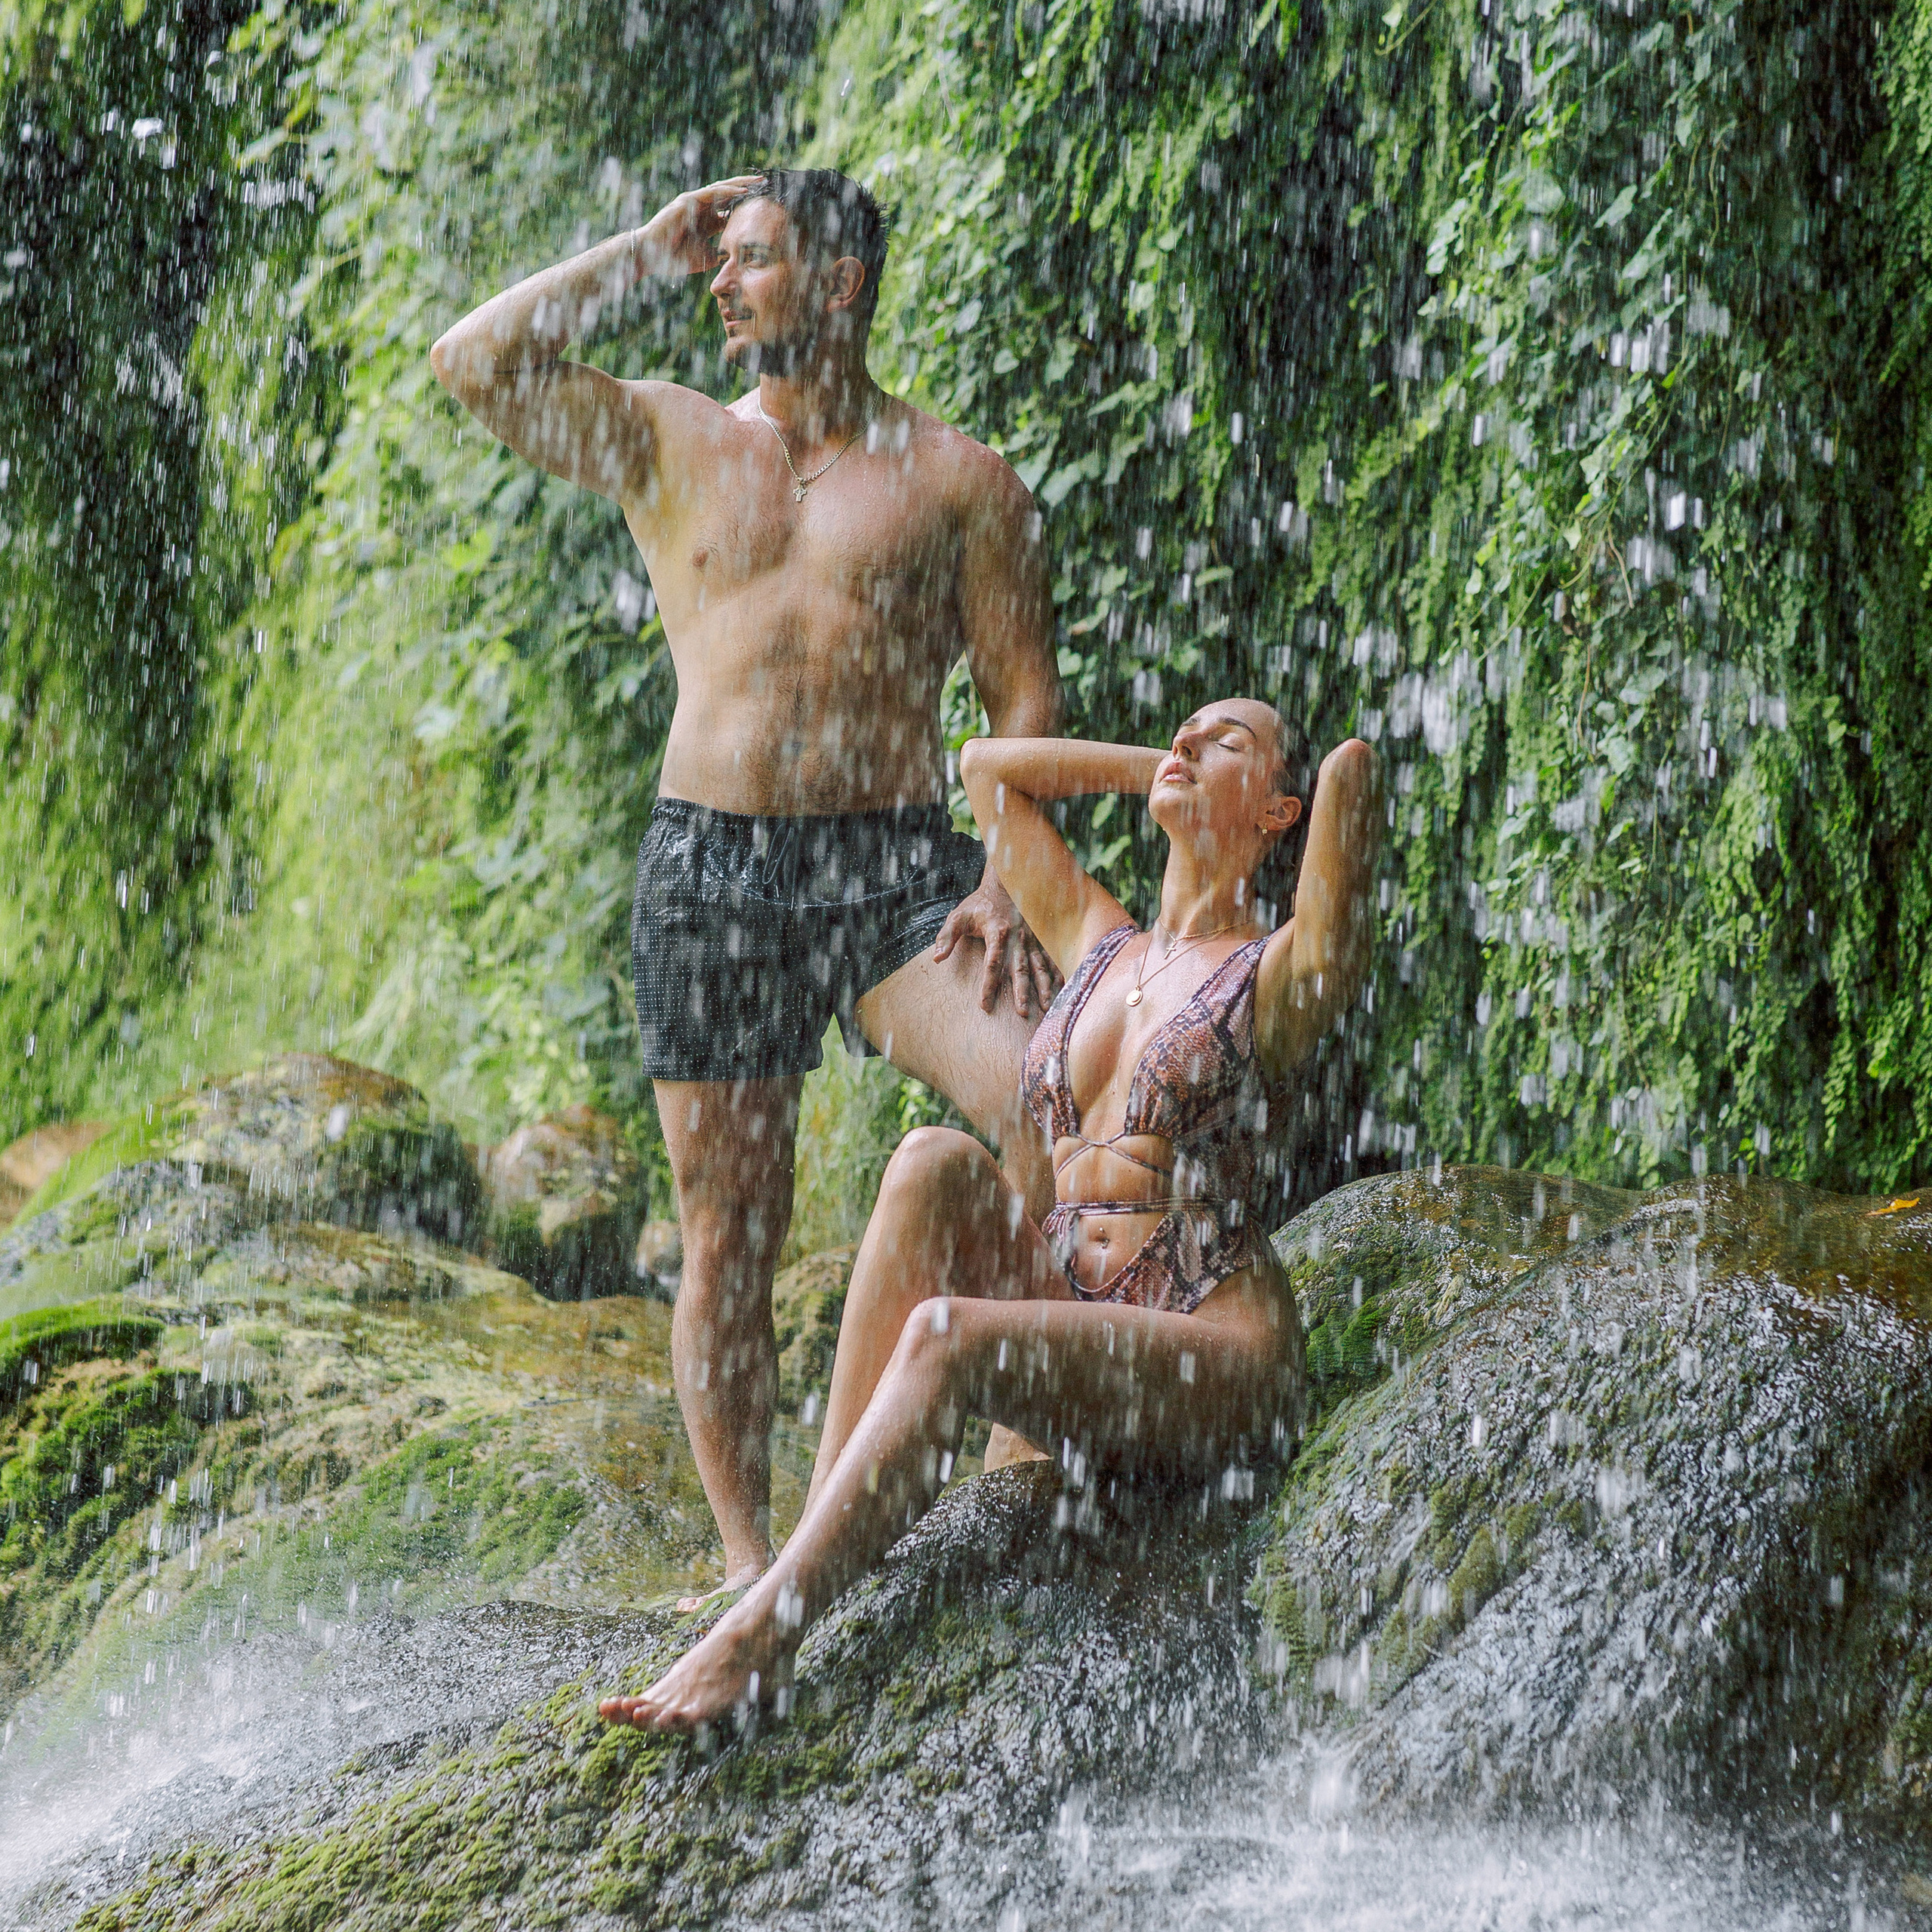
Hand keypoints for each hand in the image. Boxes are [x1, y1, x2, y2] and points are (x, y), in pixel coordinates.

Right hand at [638, 175, 766, 277]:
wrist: (651, 256)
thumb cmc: (674, 259)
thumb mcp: (706, 258)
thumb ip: (721, 253)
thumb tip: (739, 258)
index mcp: (707, 221)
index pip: (731, 210)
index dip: (748, 207)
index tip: (768, 206)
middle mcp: (702, 208)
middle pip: (730, 195)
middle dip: (749, 189)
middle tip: (768, 185)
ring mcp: (694, 202)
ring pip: (723, 189)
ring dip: (743, 185)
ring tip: (761, 182)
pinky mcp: (688, 200)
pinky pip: (712, 193)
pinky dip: (729, 191)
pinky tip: (744, 191)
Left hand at [933, 869, 1059, 1018]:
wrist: (1004, 884)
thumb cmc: (978, 904)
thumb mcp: (958, 916)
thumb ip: (947, 936)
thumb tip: (937, 958)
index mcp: (997, 931)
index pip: (992, 962)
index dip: (988, 984)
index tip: (984, 1005)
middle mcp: (1017, 937)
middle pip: (1020, 968)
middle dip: (1021, 991)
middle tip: (1022, 1012)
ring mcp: (1031, 939)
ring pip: (1039, 966)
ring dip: (1043, 986)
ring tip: (1047, 1006)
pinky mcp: (1039, 939)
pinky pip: (1050, 958)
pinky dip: (1057, 973)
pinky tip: (1062, 989)